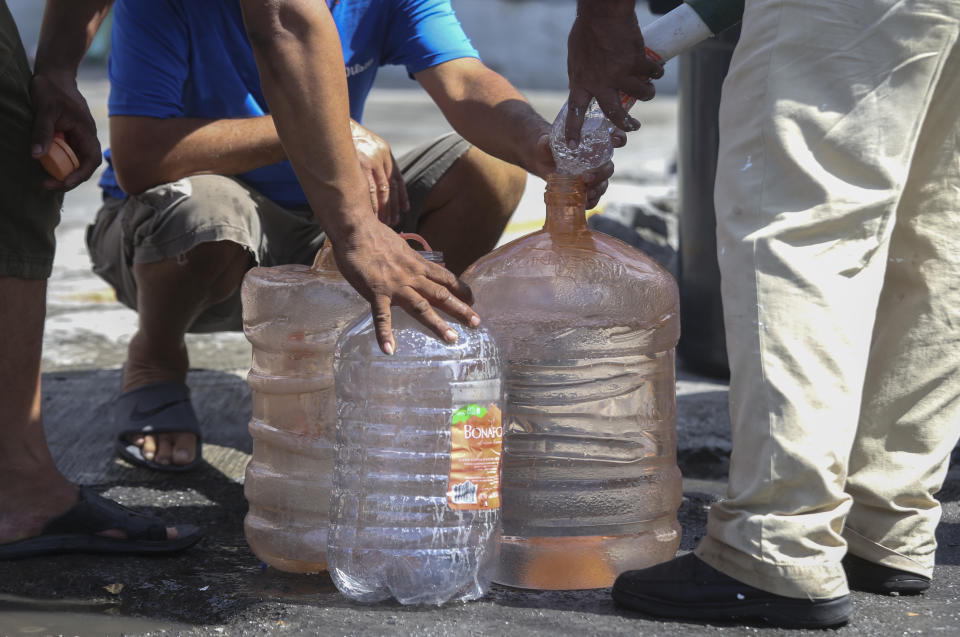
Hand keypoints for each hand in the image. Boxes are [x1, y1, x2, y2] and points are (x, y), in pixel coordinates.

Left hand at [30, 71, 100, 189]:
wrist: (54, 74)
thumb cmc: (51, 89)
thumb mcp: (44, 110)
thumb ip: (42, 132)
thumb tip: (36, 156)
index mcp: (86, 132)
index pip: (91, 160)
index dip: (80, 174)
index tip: (63, 182)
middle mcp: (85, 137)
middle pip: (83, 165)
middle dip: (68, 179)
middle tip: (47, 185)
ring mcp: (78, 136)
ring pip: (75, 161)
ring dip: (62, 172)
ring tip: (44, 178)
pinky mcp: (69, 135)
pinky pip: (67, 153)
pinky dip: (58, 162)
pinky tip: (44, 164)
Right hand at [332, 218, 479, 354]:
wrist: (356, 229)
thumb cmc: (375, 236)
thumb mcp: (402, 248)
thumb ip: (411, 262)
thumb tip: (418, 268)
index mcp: (418, 265)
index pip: (446, 278)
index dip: (461, 289)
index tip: (473, 300)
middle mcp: (412, 276)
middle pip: (441, 294)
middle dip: (460, 309)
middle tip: (476, 323)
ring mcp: (395, 286)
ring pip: (421, 306)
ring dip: (437, 323)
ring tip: (451, 338)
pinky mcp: (376, 292)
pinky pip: (382, 316)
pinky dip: (385, 333)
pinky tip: (389, 349)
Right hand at [351, 121, 408, 226]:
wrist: (329, 123)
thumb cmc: (345, 139)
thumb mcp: (365, 144)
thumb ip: (375, 161)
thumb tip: (382, 186)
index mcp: (384, 150)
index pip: (397, 178)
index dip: (402, 195)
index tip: (405, 209)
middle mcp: (380, 155)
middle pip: (391, 187)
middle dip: (393, 206)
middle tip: (394, 221)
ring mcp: (370, 159)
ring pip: (382, 190)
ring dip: (383, 208)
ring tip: (384, 222)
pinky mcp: (359, 164)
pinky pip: (369, 189)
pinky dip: (372, 204)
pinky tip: (372, 215)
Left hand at [533, 128, 625, 208]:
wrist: (543, 164)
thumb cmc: (548, 148)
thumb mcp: (546, 144)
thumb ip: (547, 142)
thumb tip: (546, 142)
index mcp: (594, 144)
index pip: (614, 138)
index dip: (619, 138)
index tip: (615, 141)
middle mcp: (597, 161)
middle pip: (608, 168)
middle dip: (600, 174)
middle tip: (586, 177)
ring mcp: (593, 177)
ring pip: (603, 184)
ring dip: (597, 189)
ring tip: (587, 193)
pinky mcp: (586, 190)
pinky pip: (594, 198)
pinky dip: (591, 202)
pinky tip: (584, 204)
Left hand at [565, 9, 662, 143]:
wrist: (603, 12)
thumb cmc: (587, 31)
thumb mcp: (575, 58)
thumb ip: (581, 75)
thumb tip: (582, 86)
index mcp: (582, 82)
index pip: (575, 112)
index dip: (574, 131)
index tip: (573, 147)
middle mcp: (601, 83)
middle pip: (615, 114)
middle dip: (626, 124)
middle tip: (633, 126)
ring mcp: (620, 74)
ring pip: (641, 95)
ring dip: (647, 93)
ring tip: (648, 88)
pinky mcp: (637, 62)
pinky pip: (652, 74)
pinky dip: (656, 73)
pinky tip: (656, 70)